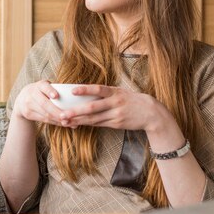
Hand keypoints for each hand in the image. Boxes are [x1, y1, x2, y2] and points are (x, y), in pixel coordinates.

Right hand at [13, 80, 66, 125]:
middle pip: (45, 104)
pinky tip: (63, 124)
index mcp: (39, 85)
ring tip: (69, 122)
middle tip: (68, 116)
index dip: (50, 91)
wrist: (22, 99)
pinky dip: (54, 122)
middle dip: (57, 112)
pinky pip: (43, 120)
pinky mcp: (28, 114)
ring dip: (58, 119)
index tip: (56, 96)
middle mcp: (32, 94)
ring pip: (45, 114)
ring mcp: (28, 105)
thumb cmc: (41, 92)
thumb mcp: (46, 86)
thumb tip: (74, 96)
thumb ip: (56, 89)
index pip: (44, 87)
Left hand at [58, 84, 173, 132]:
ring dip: (78, 120)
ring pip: (94, 119)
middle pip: (92, 107)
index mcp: (115, 92)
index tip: (72, 90)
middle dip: (76, 111)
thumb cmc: (132, 100)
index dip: (85, 89)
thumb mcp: (121, 92)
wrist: (151, 113)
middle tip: (62, 114)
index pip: (98, 89)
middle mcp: (115, 103)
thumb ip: (106, 93)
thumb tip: (87, 94)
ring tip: (65, 121)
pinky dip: (88, 124)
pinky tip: (78, 124)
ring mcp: (116, 115)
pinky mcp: (117, 124)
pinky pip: (99, 124)